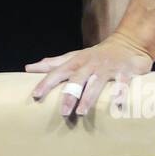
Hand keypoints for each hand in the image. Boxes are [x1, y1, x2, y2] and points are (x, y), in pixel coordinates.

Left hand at [25, 33, 153, 117]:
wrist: (126, 43)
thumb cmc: (94, 55)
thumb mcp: (73, 57)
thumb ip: (52, 64)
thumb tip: (28, 68)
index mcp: (75, 61)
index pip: (57, 72)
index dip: (46, 83)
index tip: (35, 95)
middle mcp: (89, 64)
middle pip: (77, 79)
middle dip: (69, 95)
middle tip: (62, 112)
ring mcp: (106, 67)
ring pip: (96, 82)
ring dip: (89, 97)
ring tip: (81, 112)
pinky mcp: (124, 71)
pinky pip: (122, 83)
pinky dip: (120, 93)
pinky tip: (117, 104)